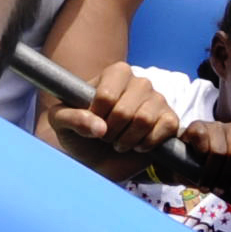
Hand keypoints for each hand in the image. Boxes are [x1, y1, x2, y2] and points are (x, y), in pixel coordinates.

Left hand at [48, 63, 181, 174]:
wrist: (98, 159)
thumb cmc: (80, 133)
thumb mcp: (60, 121)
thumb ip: (71, 117)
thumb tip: (99, 128)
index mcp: (116, 73)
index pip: (106, 95)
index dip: (96, 116)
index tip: (92, 122)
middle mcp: (140, 82)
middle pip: (124, 110)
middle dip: (110, 132)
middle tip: (106, 137)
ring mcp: (158, 100)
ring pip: (143, 120)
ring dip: (127, 140)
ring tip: (120, 142)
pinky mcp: (171, 119)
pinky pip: (164, 129)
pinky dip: (146, 145)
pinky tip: (138, 146)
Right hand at [170, 121, 230, 193]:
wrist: (185, 164)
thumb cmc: (214, 170)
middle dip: (226, 177)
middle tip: (218, 191)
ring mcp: (216, 126)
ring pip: (219, 151)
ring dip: (211, 172)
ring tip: (206, 185)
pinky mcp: (197, 126)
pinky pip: (202, 139)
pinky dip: (199, 155)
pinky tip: (196, 164)